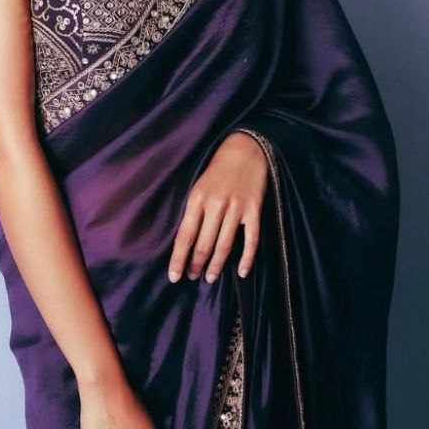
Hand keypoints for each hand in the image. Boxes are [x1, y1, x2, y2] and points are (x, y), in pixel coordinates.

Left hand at [168, 130, 267, 283]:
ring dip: (216, 265)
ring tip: (210, 278)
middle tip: (192, 277)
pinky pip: (251, 239)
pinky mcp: (254, 210)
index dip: (179, 259)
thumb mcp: (198, 187)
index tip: (174, 277)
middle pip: (204, 244)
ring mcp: (236, 208)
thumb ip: (193, 212)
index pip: (185, 236)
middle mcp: (216, 205)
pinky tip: (242, 272)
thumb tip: (185, 242)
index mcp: (197, 199)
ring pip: (225, 245)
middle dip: (196, 265)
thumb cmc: (217, 171)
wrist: (245, 150)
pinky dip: (247, 258)